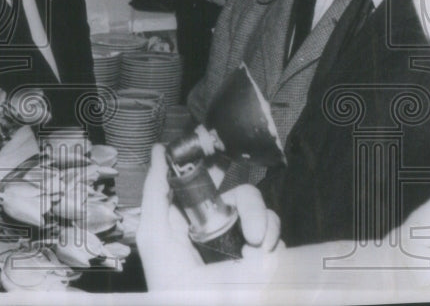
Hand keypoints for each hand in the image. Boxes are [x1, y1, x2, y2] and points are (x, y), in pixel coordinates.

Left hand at [136, 145, 281, 289]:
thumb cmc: (167, 278)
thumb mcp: (153, 231)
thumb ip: (156, 190)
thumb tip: (158, 150)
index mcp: (191, 215)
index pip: (208, 181)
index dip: (215, 164)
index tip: (222, 150)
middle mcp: (218, 224)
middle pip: (242, 193)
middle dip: (248, 200)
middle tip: (245, 221)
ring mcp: (242, 240)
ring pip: (263, 211)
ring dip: (261, 221)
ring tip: (252, 246)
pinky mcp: (263, 257)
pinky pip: (276, 234)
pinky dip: (271, 240)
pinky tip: (257, 257)